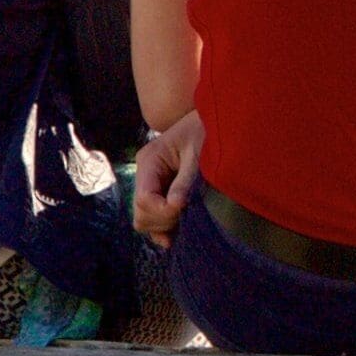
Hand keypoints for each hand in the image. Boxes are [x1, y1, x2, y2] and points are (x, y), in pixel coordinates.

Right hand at [133, 114, 204, 246]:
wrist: (214, 120)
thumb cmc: (206, 132)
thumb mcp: (198, 154)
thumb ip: (185, 180)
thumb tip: (174, 206)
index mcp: (149, 161)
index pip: (144, 198)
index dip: (162, 211)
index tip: (183, 209)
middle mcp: (145, 175)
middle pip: (141, 212)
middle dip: (163, 220)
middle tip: (188, 214)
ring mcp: (152, 185)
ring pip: (145, 219)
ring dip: (164, 225)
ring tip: (187, 222)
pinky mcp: (161, 193)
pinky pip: (154, 219)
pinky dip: (164, 229)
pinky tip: (177, 235)